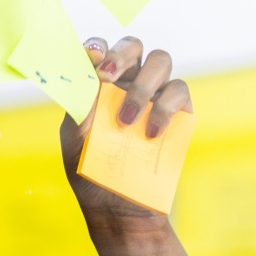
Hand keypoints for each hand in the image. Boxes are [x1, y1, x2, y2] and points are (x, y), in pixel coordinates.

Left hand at [61, 36, 191, 231]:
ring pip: (160, 61)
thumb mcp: (76, 140)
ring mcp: (156, 94)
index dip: (97, 47)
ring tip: (126, 121)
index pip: (100, 51)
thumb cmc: (91, 171)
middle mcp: (128, 83)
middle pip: (133, 46)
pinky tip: (149, 134)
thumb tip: (85, 74)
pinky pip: (179, 91)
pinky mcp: (180, 111)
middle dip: (120, 55)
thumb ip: (79, 106)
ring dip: (141, 86)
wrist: (118, 208)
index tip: (91, 59)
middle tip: (107, 78)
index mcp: (99, 85)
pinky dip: (164, 109)